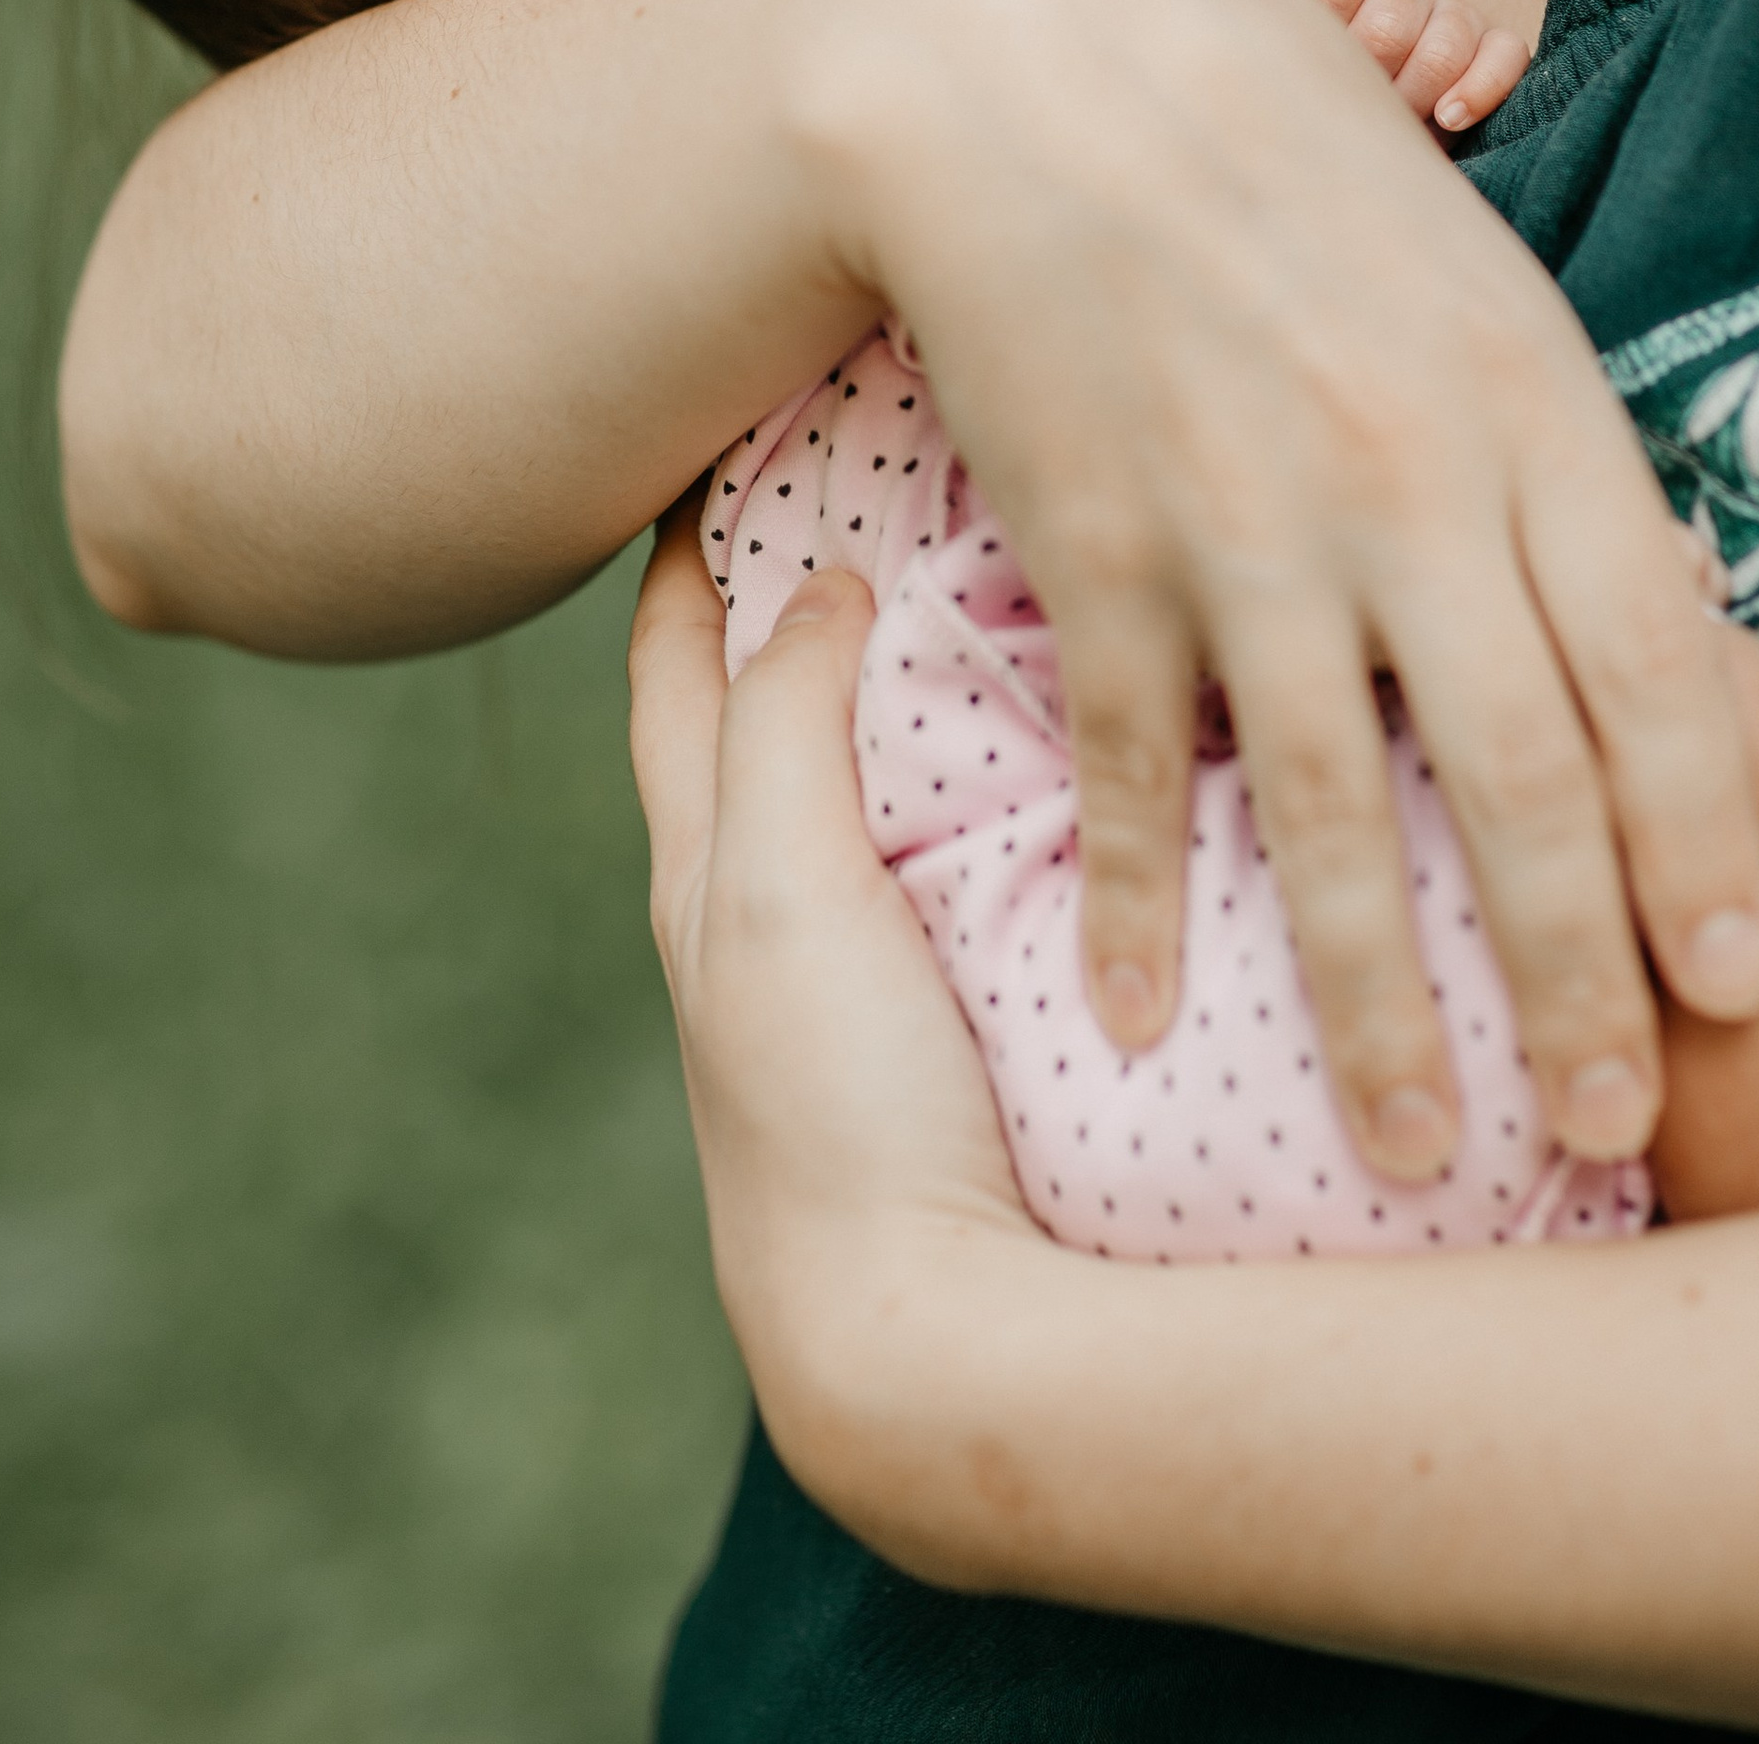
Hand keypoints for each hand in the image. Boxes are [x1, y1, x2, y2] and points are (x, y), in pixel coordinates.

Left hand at [627, 509, 1041, 1500]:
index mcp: (704, 868)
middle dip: (802, 572)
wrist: (938, 1347)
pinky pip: (982, 847)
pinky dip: (1003, 765)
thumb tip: (817, 578)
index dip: (687, 534)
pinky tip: (1089, 715)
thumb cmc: (829, 1113)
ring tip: (1004, 543)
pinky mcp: (977, 1015)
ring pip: (879, 771)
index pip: (669, 660)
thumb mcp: (771, 886)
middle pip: (767, 699)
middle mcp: (776, 906)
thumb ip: (781, 724)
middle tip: (886, 442)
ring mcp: (879, 965)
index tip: (731, 411)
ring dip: (918, 666)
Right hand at [801, 0, 1758, 1183]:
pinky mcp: (1094, 550)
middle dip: (1578, 978)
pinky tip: (1140, 1018)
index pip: (1657, 659)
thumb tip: (1640, 604)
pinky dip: (1136, 903)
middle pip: (1524, 776)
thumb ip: (1546, 439)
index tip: (1738, 979)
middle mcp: (1407, 480)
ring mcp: (1245, 526)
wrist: (1028, 56)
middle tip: (1614, 1129)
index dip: (1704, 833)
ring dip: (1379, 1002)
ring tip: (1420, 1150)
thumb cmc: (1267, 134)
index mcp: (1527, 396)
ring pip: (1336, 812)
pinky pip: (1134, 766)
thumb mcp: (1466, 257)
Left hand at [1291, 0, 1529, 132]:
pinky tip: (1448, 119)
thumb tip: (1257, 82)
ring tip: (1395, 124)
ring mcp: (1451, 5)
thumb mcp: (1295, 51)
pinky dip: (1480, 89)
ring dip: (1418, 97)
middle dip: (1372, 80)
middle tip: (1355, 110)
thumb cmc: (1321, 76)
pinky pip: (1506, 53)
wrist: (1365, 91)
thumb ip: (1283, 50)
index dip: (1325, 34)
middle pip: (1390, 25)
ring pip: (1447, 43)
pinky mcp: (1494, 39)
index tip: (1312, 70)